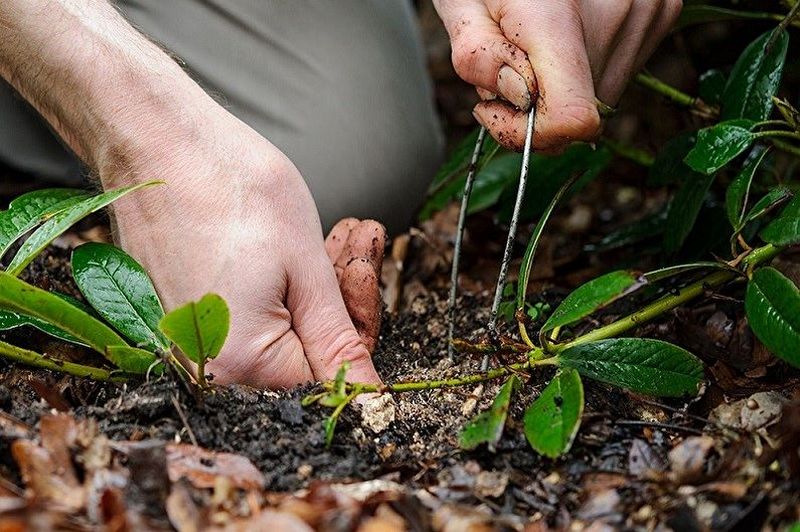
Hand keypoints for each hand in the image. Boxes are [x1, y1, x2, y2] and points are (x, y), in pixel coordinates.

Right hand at [0, 0, 383, 388]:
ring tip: (335, 229)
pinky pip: (249, 312)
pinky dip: (280, 280)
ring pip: (282, 326)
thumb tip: (368, 395)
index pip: (329, 373)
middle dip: (341, 293)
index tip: (367, 268)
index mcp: (242, 363)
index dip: (360, 320)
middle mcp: (209, 365)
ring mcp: (190, 340)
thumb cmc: (232, 188)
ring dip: (316, 281)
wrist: (155, 138)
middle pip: (305, 350)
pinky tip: (295, 237)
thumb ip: (337, 338)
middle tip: (355, 237)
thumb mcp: (305, 265)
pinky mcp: (183, 314)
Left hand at [434, 0, 681, 150]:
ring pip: (601, 97)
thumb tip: (519, 99)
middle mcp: (616, 15)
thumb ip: (477, 56)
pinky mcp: (661, 10)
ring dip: (560, 88)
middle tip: (507, 64)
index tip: (494, 109)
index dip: (529, 134)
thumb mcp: (460, 3)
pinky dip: (586, 67)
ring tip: (535, 42)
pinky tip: (566, 33)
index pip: (571, 119)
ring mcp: (646, 12)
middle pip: (582, 114)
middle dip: (534, 107)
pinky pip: (617, 72)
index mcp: (558, 18)